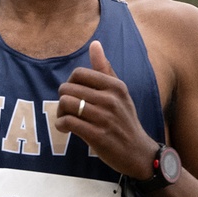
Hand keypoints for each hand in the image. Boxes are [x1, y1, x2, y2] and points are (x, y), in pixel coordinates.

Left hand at [56, 41, 157, 178]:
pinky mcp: (97, 135)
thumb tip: (95, 44)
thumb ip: (105, 69)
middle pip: (68, 88)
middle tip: (67, 110)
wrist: (137, 152)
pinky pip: (68, 122)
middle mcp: (110, 99)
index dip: (70, 84)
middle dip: (62, 99)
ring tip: (65, 119)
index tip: (73, 95)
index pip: (79, 74)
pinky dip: (61, 125)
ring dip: (60, 113)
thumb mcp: (120, 93)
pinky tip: (65, 128)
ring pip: (66, 103)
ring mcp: (104, 117)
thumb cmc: (124, 121)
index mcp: (115, 86)